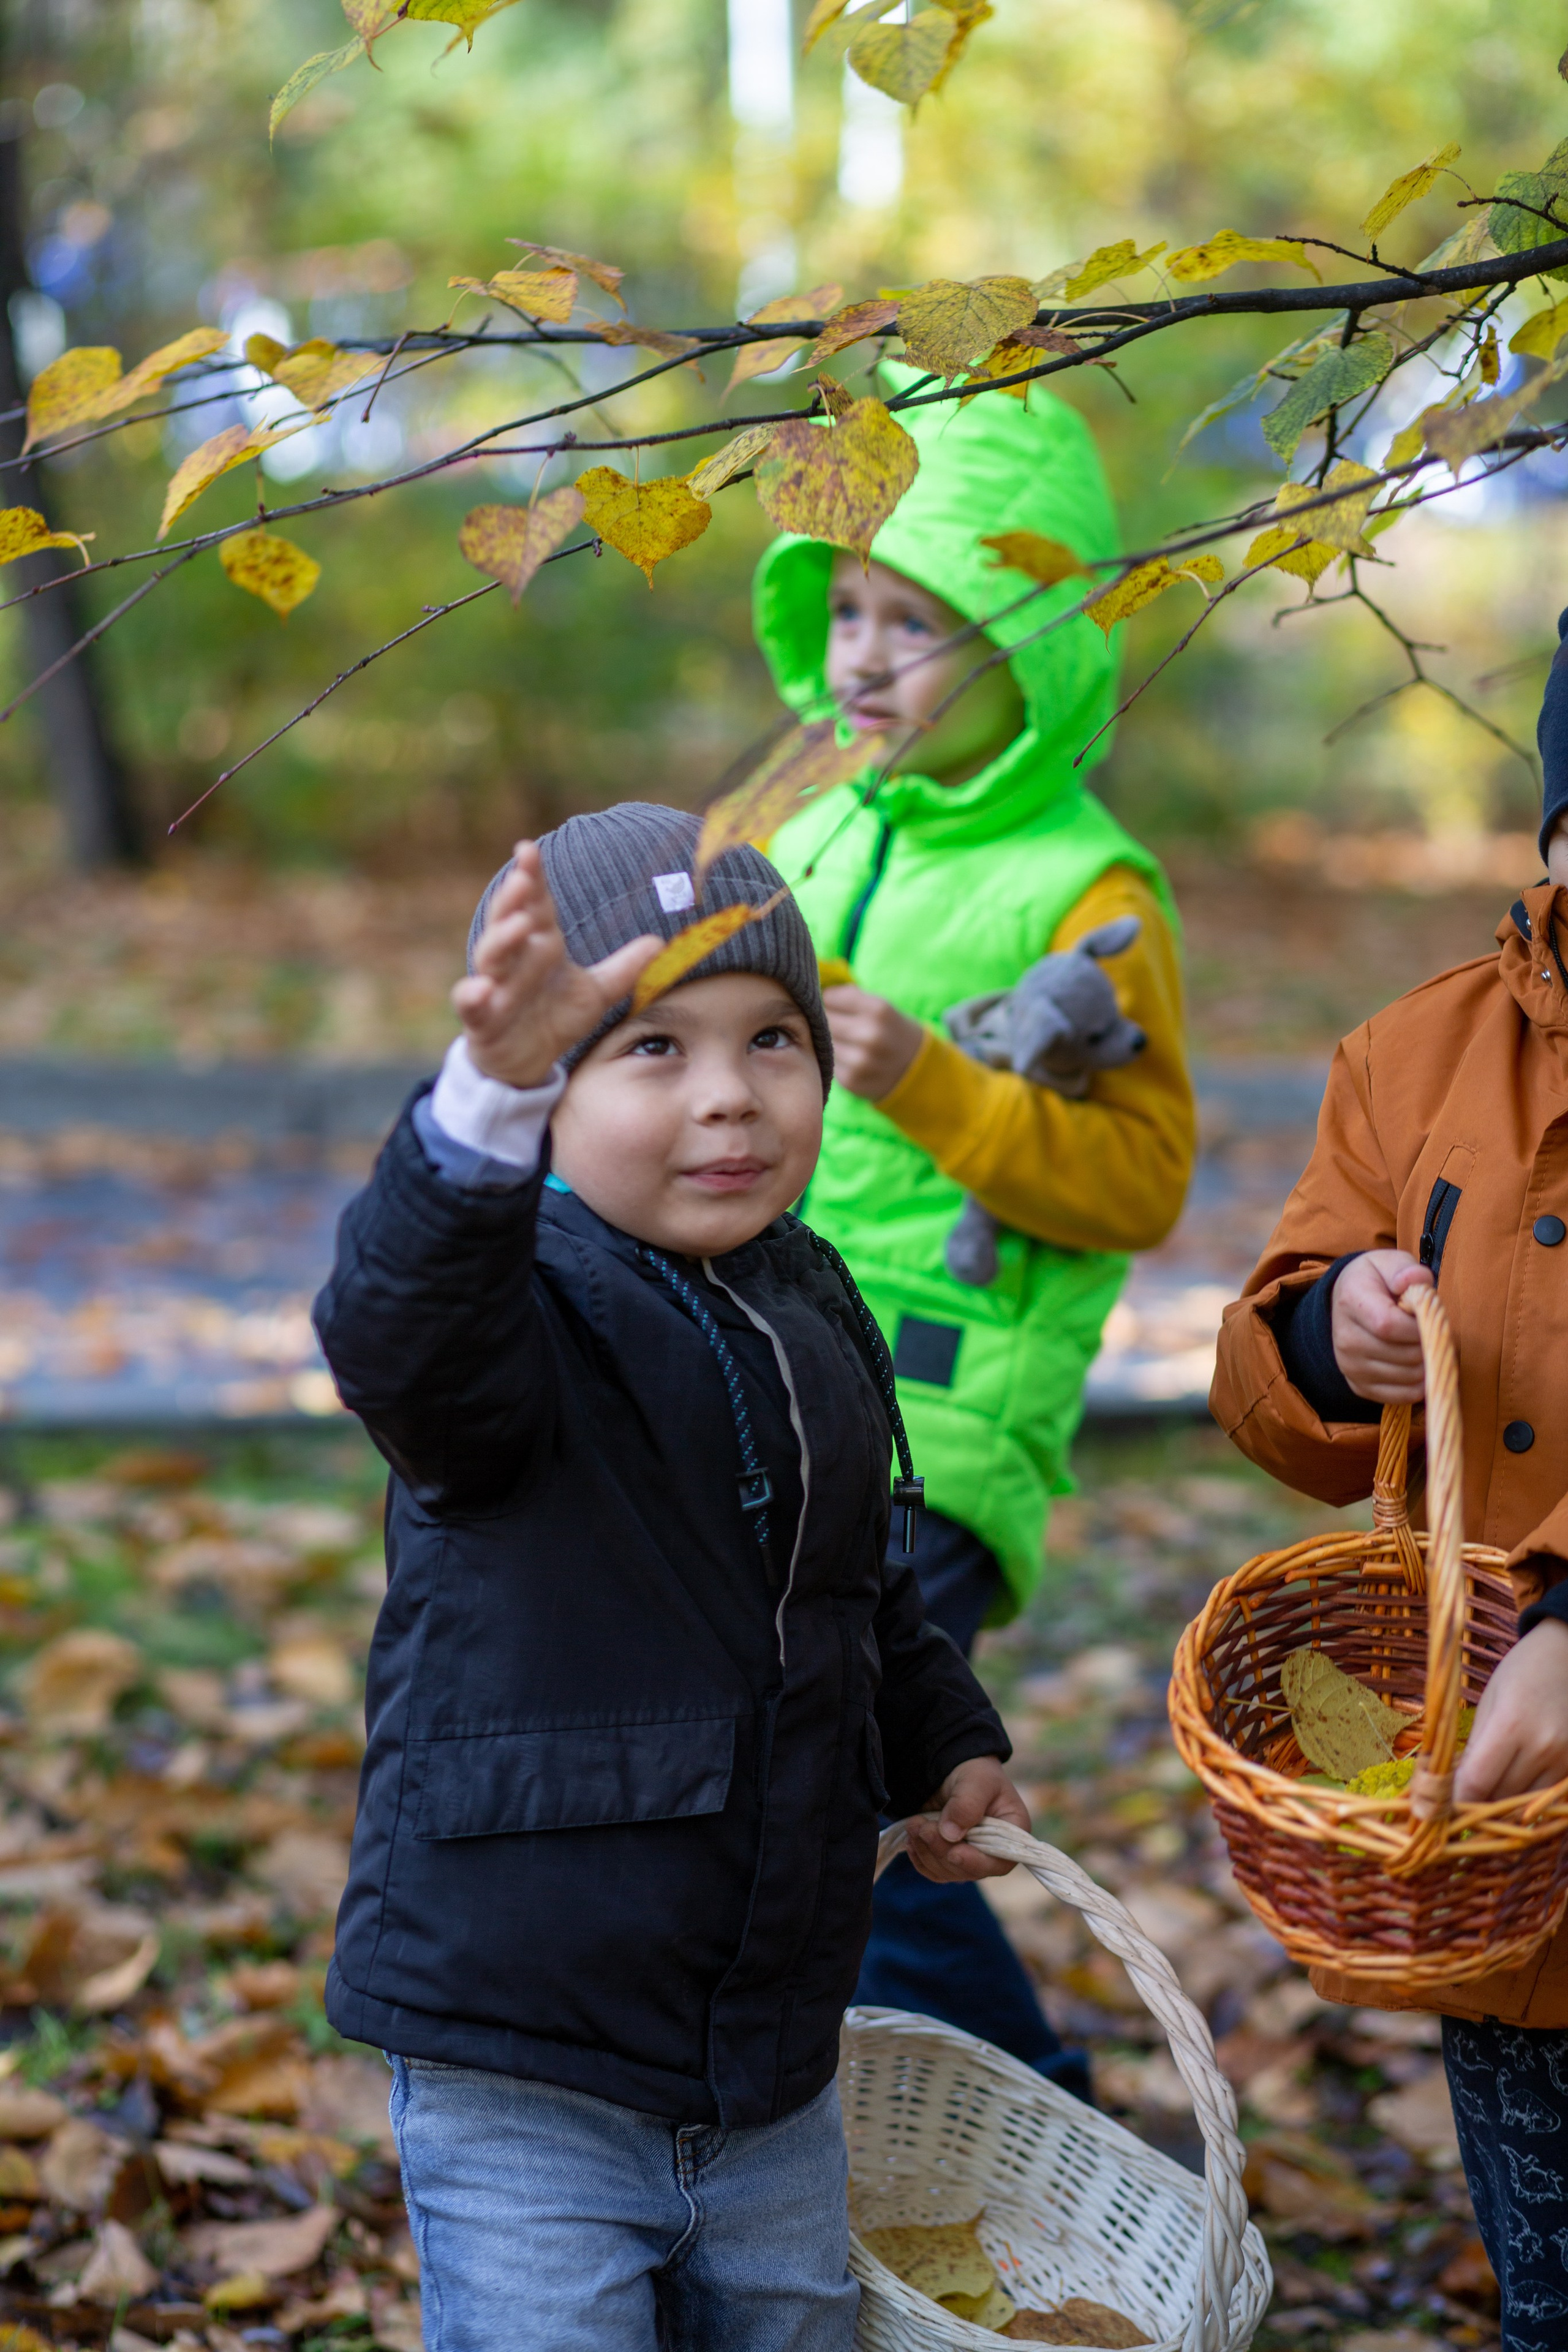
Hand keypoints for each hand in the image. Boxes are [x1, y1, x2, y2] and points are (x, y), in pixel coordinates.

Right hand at [451, 842, 659, 1088]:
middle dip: (513, 899)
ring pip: (491, 956)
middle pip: (508, 921)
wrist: (527, 1061)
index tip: (529, 850)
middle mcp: (514, 959)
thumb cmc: (555, 1017)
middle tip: (524, 878)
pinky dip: (472, 995)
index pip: (536, 905)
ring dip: (502, 939)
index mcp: (539, 944)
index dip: (531, 877)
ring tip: (519, 924)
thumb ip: (624, 969)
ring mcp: (494, 986)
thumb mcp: (596, 993)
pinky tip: (480, 989)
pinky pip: (470, 1004)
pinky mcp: (482, 1018)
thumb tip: (660, 942)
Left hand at [823, 984, 924, 1100]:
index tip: (833, 1002)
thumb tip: (816, 992)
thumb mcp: (882, 1007)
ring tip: (845, 1041)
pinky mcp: (851, 1080)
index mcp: (879, 1010)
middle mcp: (870, 1035)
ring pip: (824, 1042)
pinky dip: (834, 1059)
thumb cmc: (892, 1031)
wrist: (917, 1070)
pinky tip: (849, 1058)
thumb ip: (851, 996)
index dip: (830, 999)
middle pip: (825, 1019)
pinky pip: (828, 1062)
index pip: (832, 997)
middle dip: (827, 1018)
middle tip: (836, 1021)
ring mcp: (860, 1060)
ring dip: (828, 1040)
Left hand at [904, 1757, 1029, 1882]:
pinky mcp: (948, 1858)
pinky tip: (911, 1839)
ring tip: (914, 1824)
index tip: (954, 1852)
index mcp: (1012, 1834)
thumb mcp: (976, 1780)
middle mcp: (993, 1852)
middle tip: (921, 1826)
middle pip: (968, 1869)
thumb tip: (950, 1834)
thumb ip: (967, 1804)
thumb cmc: (974, 1772)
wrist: (953, 1770)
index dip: (976, 1862)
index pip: (999, 1861)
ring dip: (926, 1851)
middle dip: (941, 1850)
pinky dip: (919, 1856)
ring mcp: (969, 1858)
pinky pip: (932, 1870)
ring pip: (947, 1872)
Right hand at [1330, 1250, 1432, 1402]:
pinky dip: (1419, 1384)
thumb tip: (1414, 1280)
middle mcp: (1345, 1338)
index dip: (1419, 1327)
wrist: (1348, 1302)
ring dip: (1428, 1364)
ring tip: (1426, 1345)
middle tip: (1434, 1331)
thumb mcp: (1389, 1262)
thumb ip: (1405, 1269)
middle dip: (1429, 1345)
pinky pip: (1401, 1396)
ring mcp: (1350, 1366)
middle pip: (1402, 1356)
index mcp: (1351, 1302)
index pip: (1389, 1326)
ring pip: (1407, 1377)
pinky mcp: (1359, 1386)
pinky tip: (1418, 1364)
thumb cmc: (1377, 1280)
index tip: (1430, 1317)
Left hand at [1455, 1618, 1567, 1800]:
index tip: (1437, 1808)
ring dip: (1502, 1804)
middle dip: (1475, 1803)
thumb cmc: (1522, 1672)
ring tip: (1486, 1790)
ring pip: (1524, 1804)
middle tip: (1456, 1801)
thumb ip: (1473, 1747)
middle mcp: (1542, 1747)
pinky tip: (1513, 1782)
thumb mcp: (1488, 1702)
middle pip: (1500, 1797)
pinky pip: (1546, 1795)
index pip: (1477, 1782)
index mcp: (1510, 1725)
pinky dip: (1527, 1797)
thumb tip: (1453, 1789)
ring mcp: (1565, 1759)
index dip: (1454, 1801)